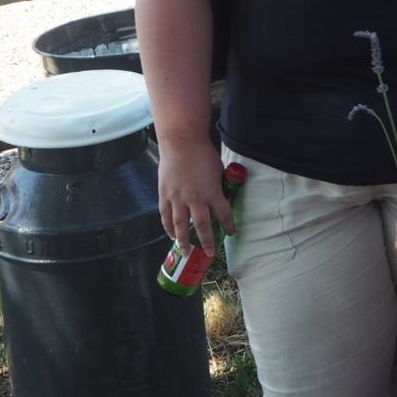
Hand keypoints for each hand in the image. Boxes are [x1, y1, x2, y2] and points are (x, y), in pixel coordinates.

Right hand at [157, 138, 232, 254]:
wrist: (181, 143)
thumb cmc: (203, 154)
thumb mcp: (218, 171)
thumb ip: (218, 187)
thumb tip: (220, 197)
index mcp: (212, 192)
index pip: (223, 215)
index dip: (228, 226)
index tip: (231, 233)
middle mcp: (195, 199)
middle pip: (202, 226)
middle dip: (206, 242)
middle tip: (209, 253)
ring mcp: (177, 198)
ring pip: (180, 226)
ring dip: (183, 241)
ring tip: (186, 252)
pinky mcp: (165, 195)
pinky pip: (166, 216)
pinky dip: (168, 228)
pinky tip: (171, 236)